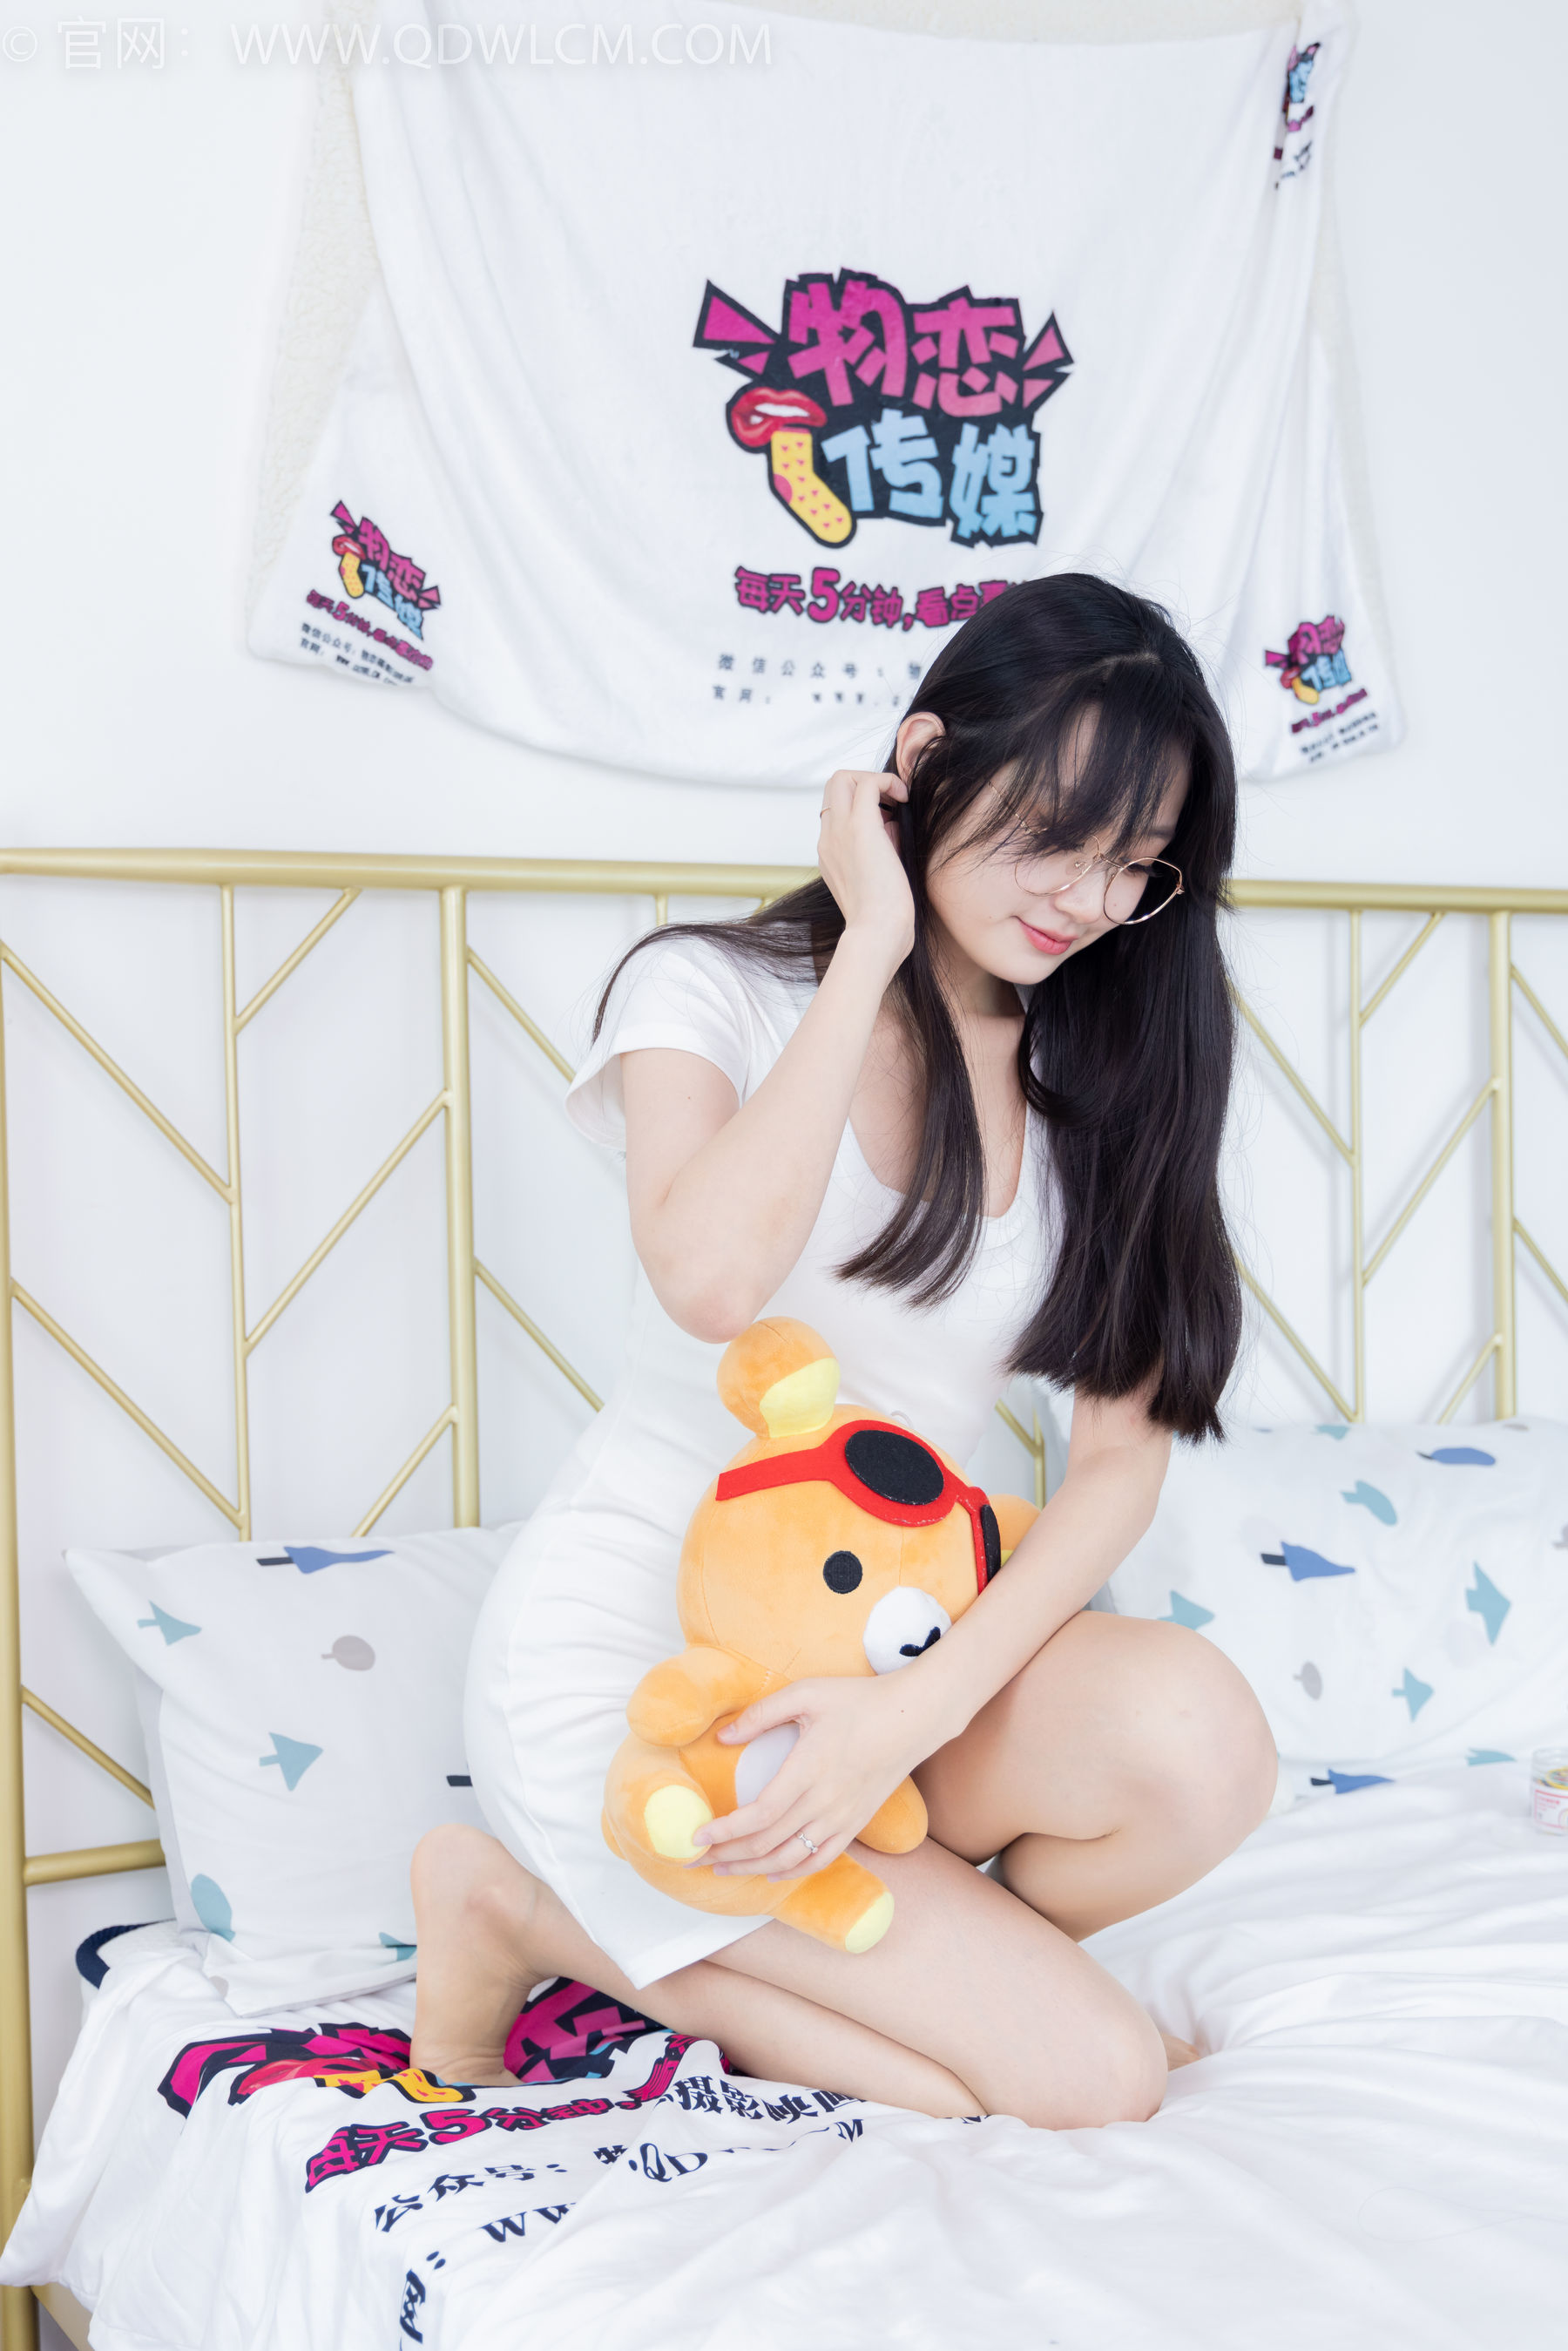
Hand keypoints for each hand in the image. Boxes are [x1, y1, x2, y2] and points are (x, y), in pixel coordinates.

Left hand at [692, 1672, 931, 1883]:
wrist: (914, 1717)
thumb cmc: (859, 1700)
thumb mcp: (807, 1693)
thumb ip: (761, 1714)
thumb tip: (723, 1737)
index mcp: (810, 1769)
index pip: (761, 1814)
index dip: (726, 1831)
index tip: (696, 1836)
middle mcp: (826, 1801)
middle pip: (769, 1843)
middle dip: (727, 1854)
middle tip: (693, 1859)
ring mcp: (843, 1817)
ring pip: (792, 1858)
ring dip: (752, 1868)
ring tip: (722, 1868)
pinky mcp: (856, 1823)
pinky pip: (821, 1859)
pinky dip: (792, 1872)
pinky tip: (769, 1872)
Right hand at [816, 768, 914, 968]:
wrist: (876, 935)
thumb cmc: (881, 919)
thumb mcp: (875, 878)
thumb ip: (879, 849)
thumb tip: (892, 824)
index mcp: (829, 853)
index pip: (835, 808)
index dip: (861, 802)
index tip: (887, 817)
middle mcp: (828, 838)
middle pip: (833, 785)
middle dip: (863, 781)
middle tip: (889, 801)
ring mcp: (839, 832)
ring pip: (843, 777)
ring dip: (874, 780)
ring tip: (897, 801)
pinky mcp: (860, 829)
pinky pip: (868, 784)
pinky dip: (889, 782)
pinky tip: (904, 800)